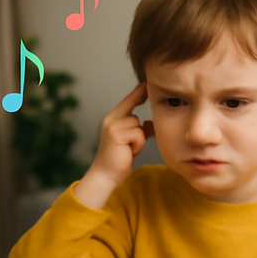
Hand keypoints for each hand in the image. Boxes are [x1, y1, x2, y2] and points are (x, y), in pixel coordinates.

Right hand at [76, 82, 153, 209]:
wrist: (106, 175)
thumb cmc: (120, 158)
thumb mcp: (133, 141)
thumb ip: (141, 129)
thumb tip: (151, 123)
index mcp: (114, 119)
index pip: (128, 101)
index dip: (139, 92)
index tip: (148, 82)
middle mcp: (111, 119)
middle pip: (135, 114)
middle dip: (139, 130)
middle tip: (130, 146)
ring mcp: (113, 125)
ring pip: (139, 125)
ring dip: (139, 140)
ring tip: (128, 150)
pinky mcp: (116, 133)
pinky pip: (139, 134)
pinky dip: (138, 144)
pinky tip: (128, 152)